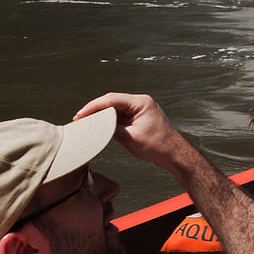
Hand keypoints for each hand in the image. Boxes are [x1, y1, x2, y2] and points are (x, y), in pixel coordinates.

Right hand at [75, 94, 189, 171]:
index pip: (112, 99)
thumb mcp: (130, 138)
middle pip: (112, 102)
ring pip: (115, 109)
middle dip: (95, 110)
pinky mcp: (138, 118)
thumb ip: (112, 129)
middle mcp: (141, 103)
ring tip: (86, 123)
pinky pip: (120, 116)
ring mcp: (140, 110)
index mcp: (141, 103)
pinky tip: (99, 126)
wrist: (173, 154)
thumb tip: (97, 126)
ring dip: (101, 115)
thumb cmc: (158, 146)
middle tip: (79, 119)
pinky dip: (109, 120)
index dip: (94, 106)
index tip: (81, 114)